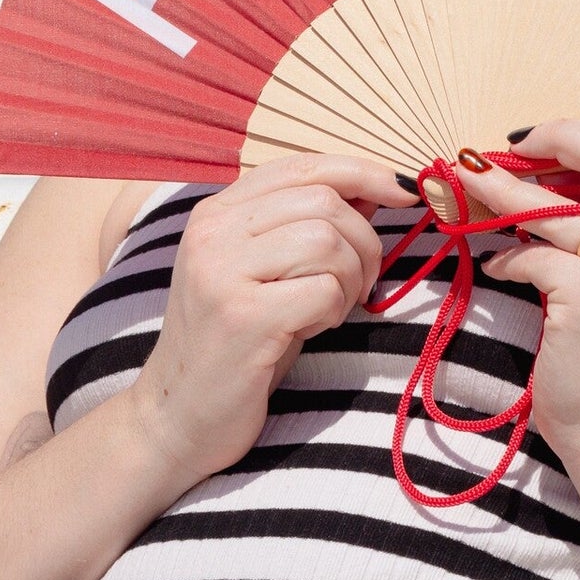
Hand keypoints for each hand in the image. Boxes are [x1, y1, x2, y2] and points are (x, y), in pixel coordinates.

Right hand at [128, 153, 414, 490]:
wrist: (177, 414)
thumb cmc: (236, 340)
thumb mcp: (269, 270)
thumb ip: (311, 223)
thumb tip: (378, 187)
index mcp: (218, 211)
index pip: (304, 165)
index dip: (364, 172)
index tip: (402, 194)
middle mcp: (213, 231)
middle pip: (324, 201)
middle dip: (364, 241)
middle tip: (360, 282)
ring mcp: (221, 271)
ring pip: (328, 241)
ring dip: (350, 278)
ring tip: (329, 308)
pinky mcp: (241, 316)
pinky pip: (324, 289)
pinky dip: (334, 310)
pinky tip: (310, 328)